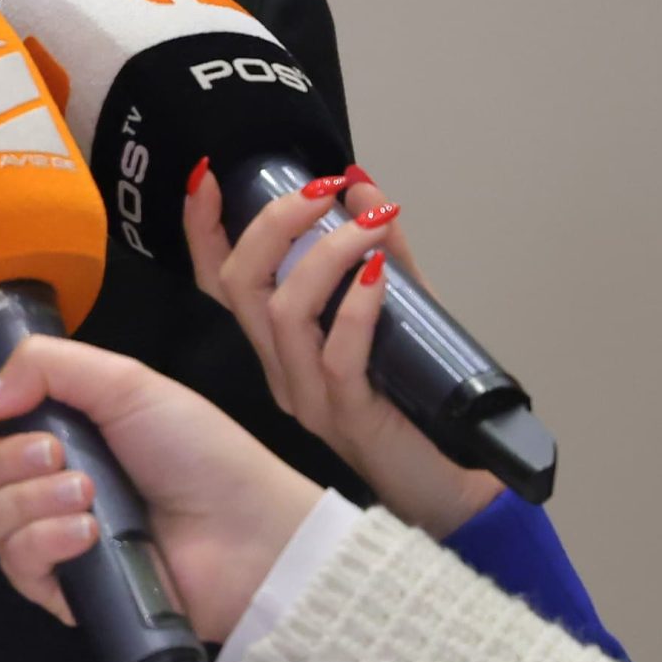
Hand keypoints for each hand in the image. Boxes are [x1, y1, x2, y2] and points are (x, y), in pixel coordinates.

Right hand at [0, 336, 321, 641]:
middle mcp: (38, 479)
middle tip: (57, 454)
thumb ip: (45, 367)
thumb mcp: (126, 383)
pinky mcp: (62, 589)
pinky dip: (43, 543)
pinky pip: (16, 566)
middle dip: (0, 459)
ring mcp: (48, 536)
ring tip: (87, 496)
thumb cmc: (195, 449)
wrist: (249, 534)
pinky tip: (87, 535)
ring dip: (29, 501)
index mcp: (51, 423)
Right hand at [187, 161, 500, 537]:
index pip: (218, 283)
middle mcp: (278, 370)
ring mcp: (307, 396)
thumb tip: (365, 188)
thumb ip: (383, 255)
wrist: (459, 484)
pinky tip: (377, 274)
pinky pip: (337, 355)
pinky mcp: (347, 417)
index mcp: (276, 346)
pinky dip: (355, 307)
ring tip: (367, 225)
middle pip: (240, 286)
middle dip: (272, 224)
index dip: (203, 230)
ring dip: (324, 255)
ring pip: (284, 313)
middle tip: (319, 187)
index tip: (209, 176)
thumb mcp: (400, 312)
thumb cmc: (421, 400)